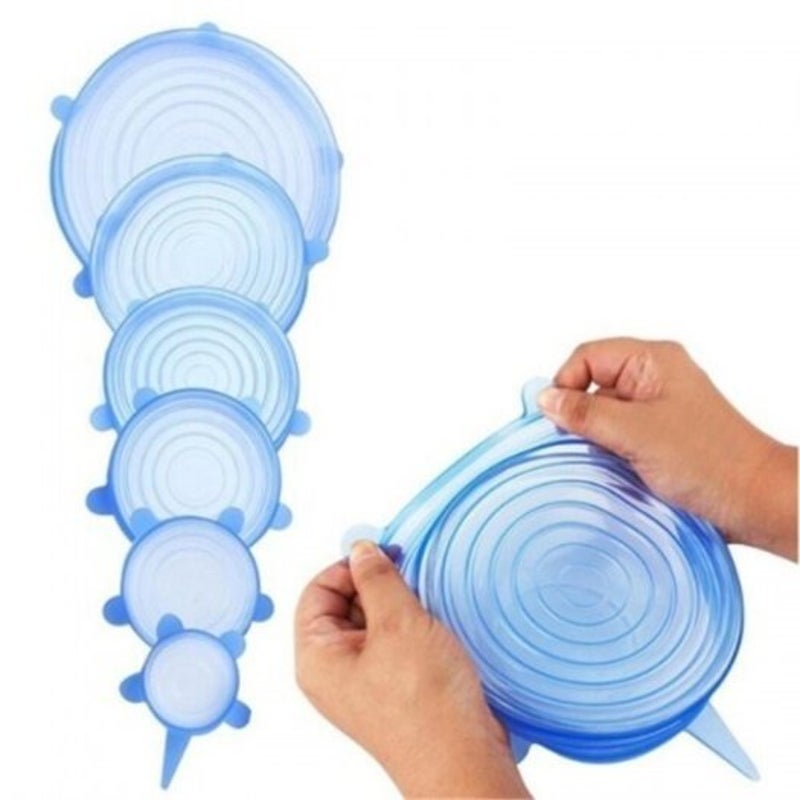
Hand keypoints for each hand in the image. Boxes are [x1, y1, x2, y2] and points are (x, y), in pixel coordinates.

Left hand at [295, 540, 530, 797]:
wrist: (463, 758)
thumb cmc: (425, 705)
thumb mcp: (397, 622)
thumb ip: (376, 578)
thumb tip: (361, 550)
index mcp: (317, 658)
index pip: (316, 592)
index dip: (346, 566)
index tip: (379, 552)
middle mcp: (334, 672)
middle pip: (342, 605)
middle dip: (373, 585)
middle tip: (406, 575)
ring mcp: (363, 682)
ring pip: (371, 623)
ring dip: (395, 606)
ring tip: (422, 607)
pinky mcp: (392, 689)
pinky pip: (391, 643)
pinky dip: (408, 627)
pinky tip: (430, 626)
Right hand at [537, 338, 797, 560]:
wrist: (754, 501)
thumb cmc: (710, 461)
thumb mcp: (636, 433)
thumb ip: (586, 413)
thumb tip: (545, 399)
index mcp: (652, 361)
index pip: (587, 357)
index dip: (565, 384)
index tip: (554, 419)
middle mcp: (653, 379)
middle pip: (591, 386)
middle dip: (580, 417)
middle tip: (577, 445)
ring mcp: (655, 409)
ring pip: (602, 416)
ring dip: (595, 439)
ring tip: (604, 461)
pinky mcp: (657, 437)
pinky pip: (617, 437)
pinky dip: (609, 454)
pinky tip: (615, 472)